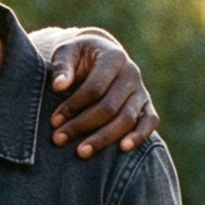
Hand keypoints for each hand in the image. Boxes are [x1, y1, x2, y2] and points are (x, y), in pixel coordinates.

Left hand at [45, 30, 159, 158]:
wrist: (100, 52)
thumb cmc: (78, 55)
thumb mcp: (67, 52)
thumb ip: (62, 66)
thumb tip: (59, 85)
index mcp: (114, 57)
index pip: (94, 87)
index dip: (73, 106)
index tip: (54, 121)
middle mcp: (131, 73)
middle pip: (109, 107)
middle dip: (82, 125)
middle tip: (59, 140)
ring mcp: (141, 90)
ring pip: (127, 118)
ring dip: (104, 138)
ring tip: (82, 152)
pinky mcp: (146, 104)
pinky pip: (150, 121)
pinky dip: (139, 136)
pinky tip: (123, 149)